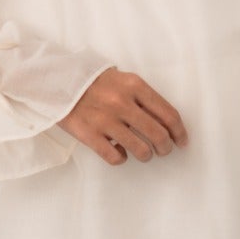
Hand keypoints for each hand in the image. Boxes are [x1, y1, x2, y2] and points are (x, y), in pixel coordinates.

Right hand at [60, 66, 187, 164]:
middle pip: (158, 135)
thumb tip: (166, 122)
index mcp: (135, 86)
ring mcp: (105, 120)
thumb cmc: (95, 82)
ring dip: (146, 155)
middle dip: (166, 147)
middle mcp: (122, 103)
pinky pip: (116, 157)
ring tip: (144, 154)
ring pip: (140, 150)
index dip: (179, 132)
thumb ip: (143, 97)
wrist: (58, 81)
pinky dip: (121, 158)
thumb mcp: (123, 80)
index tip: (182, 141)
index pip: (168, 114)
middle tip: (164, 150)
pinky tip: (119, 152)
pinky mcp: (90, 135)